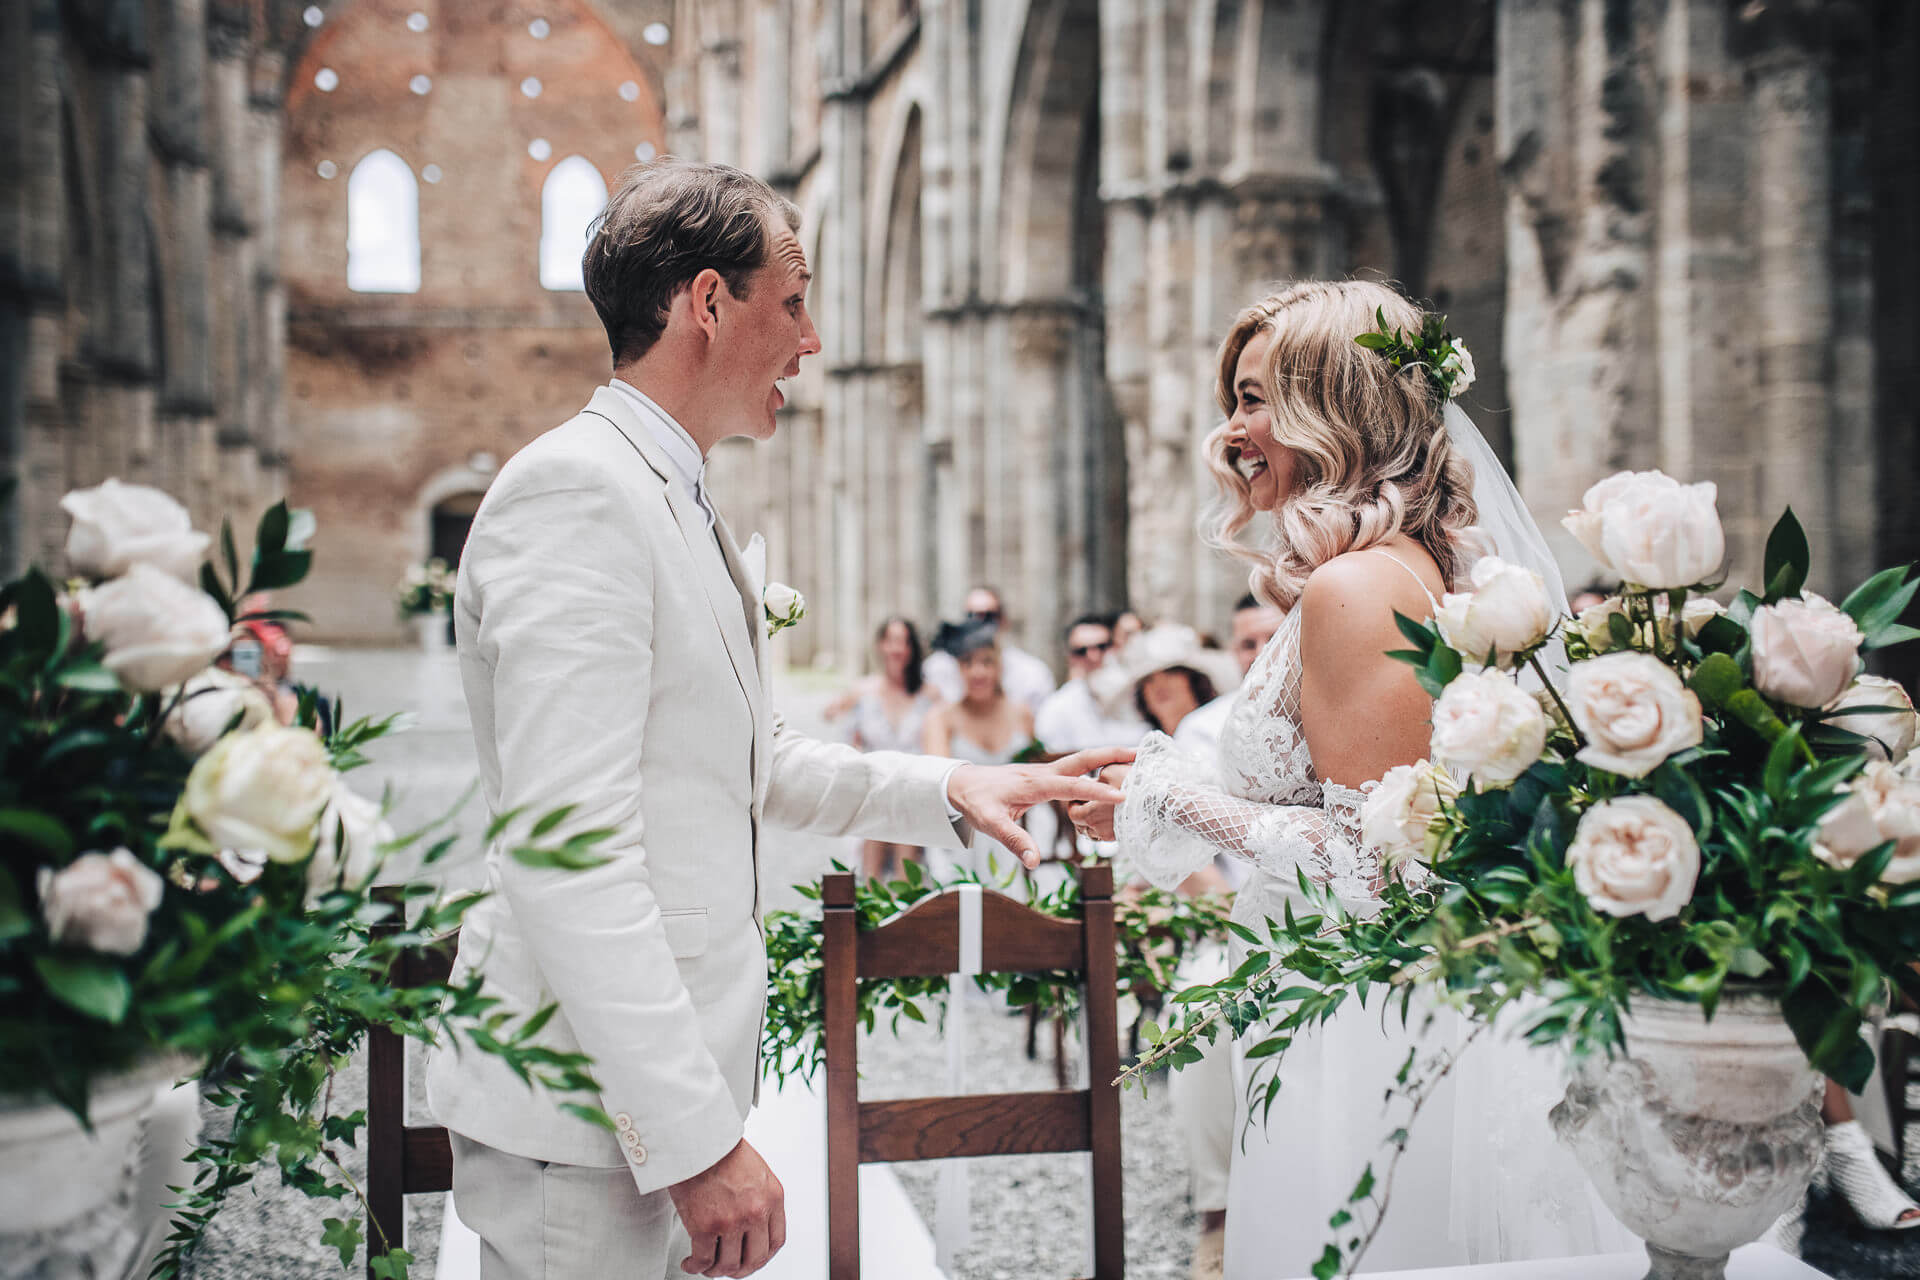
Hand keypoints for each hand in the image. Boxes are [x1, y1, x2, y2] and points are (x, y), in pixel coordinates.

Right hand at [667, 1138, 786, 1276]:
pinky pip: (703, 1261)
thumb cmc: (721, 1150)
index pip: (776, 1242)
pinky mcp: (704, 1227)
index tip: (752, 1259)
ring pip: (728, 1265)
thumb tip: (755, 1225)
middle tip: (729, 1269)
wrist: (697, 1138)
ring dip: (716, 1271)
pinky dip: (695, 1267)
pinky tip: (690, 1263)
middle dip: (741, 1269)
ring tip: (706, 1266)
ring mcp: (731, 1222)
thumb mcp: (757, 1172)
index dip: (763, 1256)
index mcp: (772, 1198)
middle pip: (754, 1259)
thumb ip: (761, 1198)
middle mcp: (755, 1213)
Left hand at [947, 747, 1133, 868]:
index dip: (1098, 792)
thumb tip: (1033, 862)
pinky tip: (1109, 770)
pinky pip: (1075, 767)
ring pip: (1081, 759)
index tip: (1123, 796)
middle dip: (1111, 754)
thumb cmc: (976, 802)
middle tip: (1140, 752)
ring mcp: (1045, 771)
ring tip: (1136, 756)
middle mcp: (1044, 772)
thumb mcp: (990, 824)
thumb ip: (1014, 841)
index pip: (1073, 786)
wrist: (962, 783)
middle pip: (1083, 759)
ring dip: (1107, 756)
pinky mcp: (1045, 775)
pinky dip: (1095, 764)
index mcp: (1035, 784)